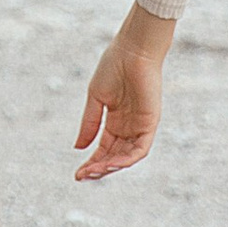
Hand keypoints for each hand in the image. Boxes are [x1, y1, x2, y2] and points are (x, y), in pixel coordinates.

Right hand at [75, 5, 174, 179]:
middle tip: (83, 176)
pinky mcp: (150, 123)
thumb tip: (78, 147)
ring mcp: (140, 126)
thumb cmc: (114, 67)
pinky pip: (140, 148)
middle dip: (99, 168)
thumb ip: (89, 123)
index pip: (104, 149)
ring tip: (95, 171)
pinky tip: (112, 163)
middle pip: (114, 156)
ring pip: (127, 156)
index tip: (77, 174)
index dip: (91, 162)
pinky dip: (127, 159)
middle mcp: (129, 127)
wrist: (132, 50)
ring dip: (111, 167)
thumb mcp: (96, 98)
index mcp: (115, 121)